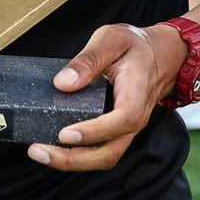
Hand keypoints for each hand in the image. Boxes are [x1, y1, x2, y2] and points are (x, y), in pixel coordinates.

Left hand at [27, 22, 183, 171]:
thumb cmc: (135, 47)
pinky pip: (99, 151)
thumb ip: (89, 58)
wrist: (160, 57)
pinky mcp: (117, 132)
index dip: (95, 131)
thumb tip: (63, 82)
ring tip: (40, 152)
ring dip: (71, 161)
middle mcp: (135, 118)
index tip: (65, 134)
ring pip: (104, 157)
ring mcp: (126, 129)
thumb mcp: (112, 38)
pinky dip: (76, 154)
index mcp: (137, 92)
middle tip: (39, 151)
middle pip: (110, 152)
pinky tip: (52, 147)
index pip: (123, 119)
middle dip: (74, 159)